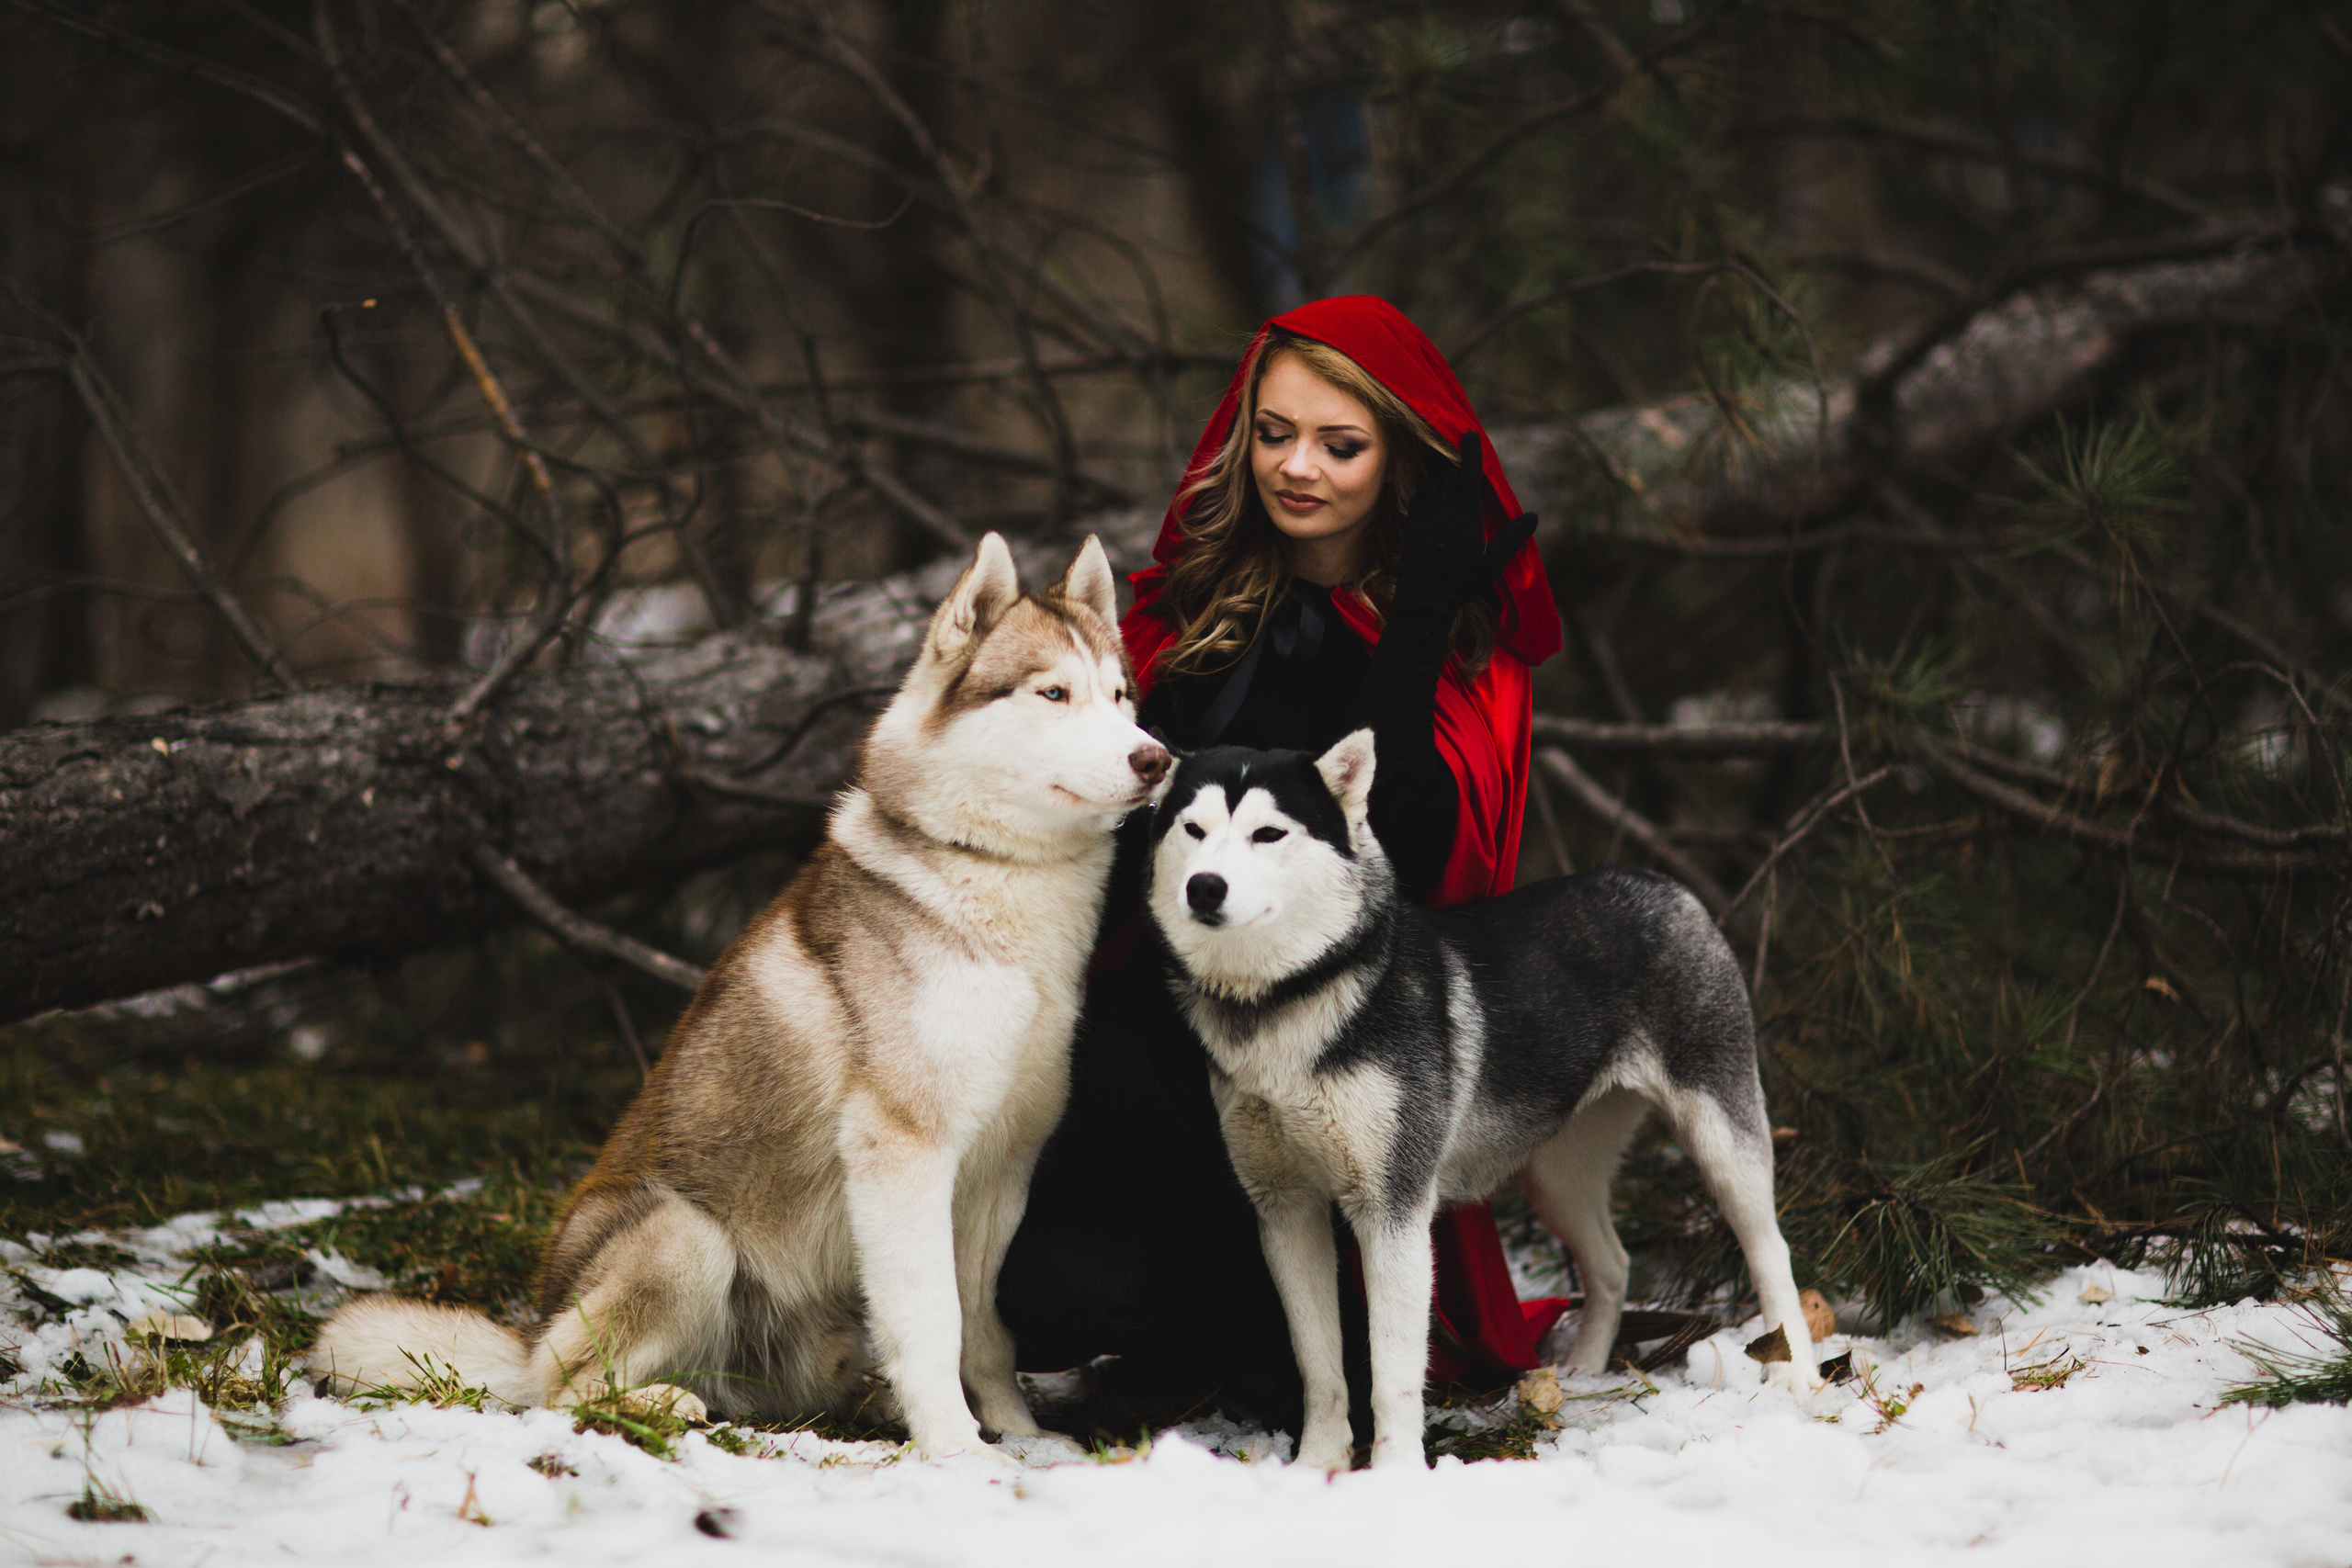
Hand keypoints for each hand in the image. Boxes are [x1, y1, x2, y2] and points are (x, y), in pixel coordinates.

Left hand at [1397, 431, 1537, 610]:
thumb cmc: (1463, 581)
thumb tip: (1534, 517)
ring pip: (1430, 483)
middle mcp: (1444, 510)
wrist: (1426, 596)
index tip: (1469, 434)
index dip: (1470, 453)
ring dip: (1436, 470)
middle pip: (1446, 474)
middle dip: (1449, 456)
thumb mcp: (1493, 561)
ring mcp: (1425, 516)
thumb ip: (1512, 537)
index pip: (1468, 476)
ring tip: (1440, 461)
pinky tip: (1427, 487)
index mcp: (1466, 515)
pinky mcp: (1412, 526)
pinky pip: (1417, 498)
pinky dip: (1424, 488)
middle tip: (1452, 443)